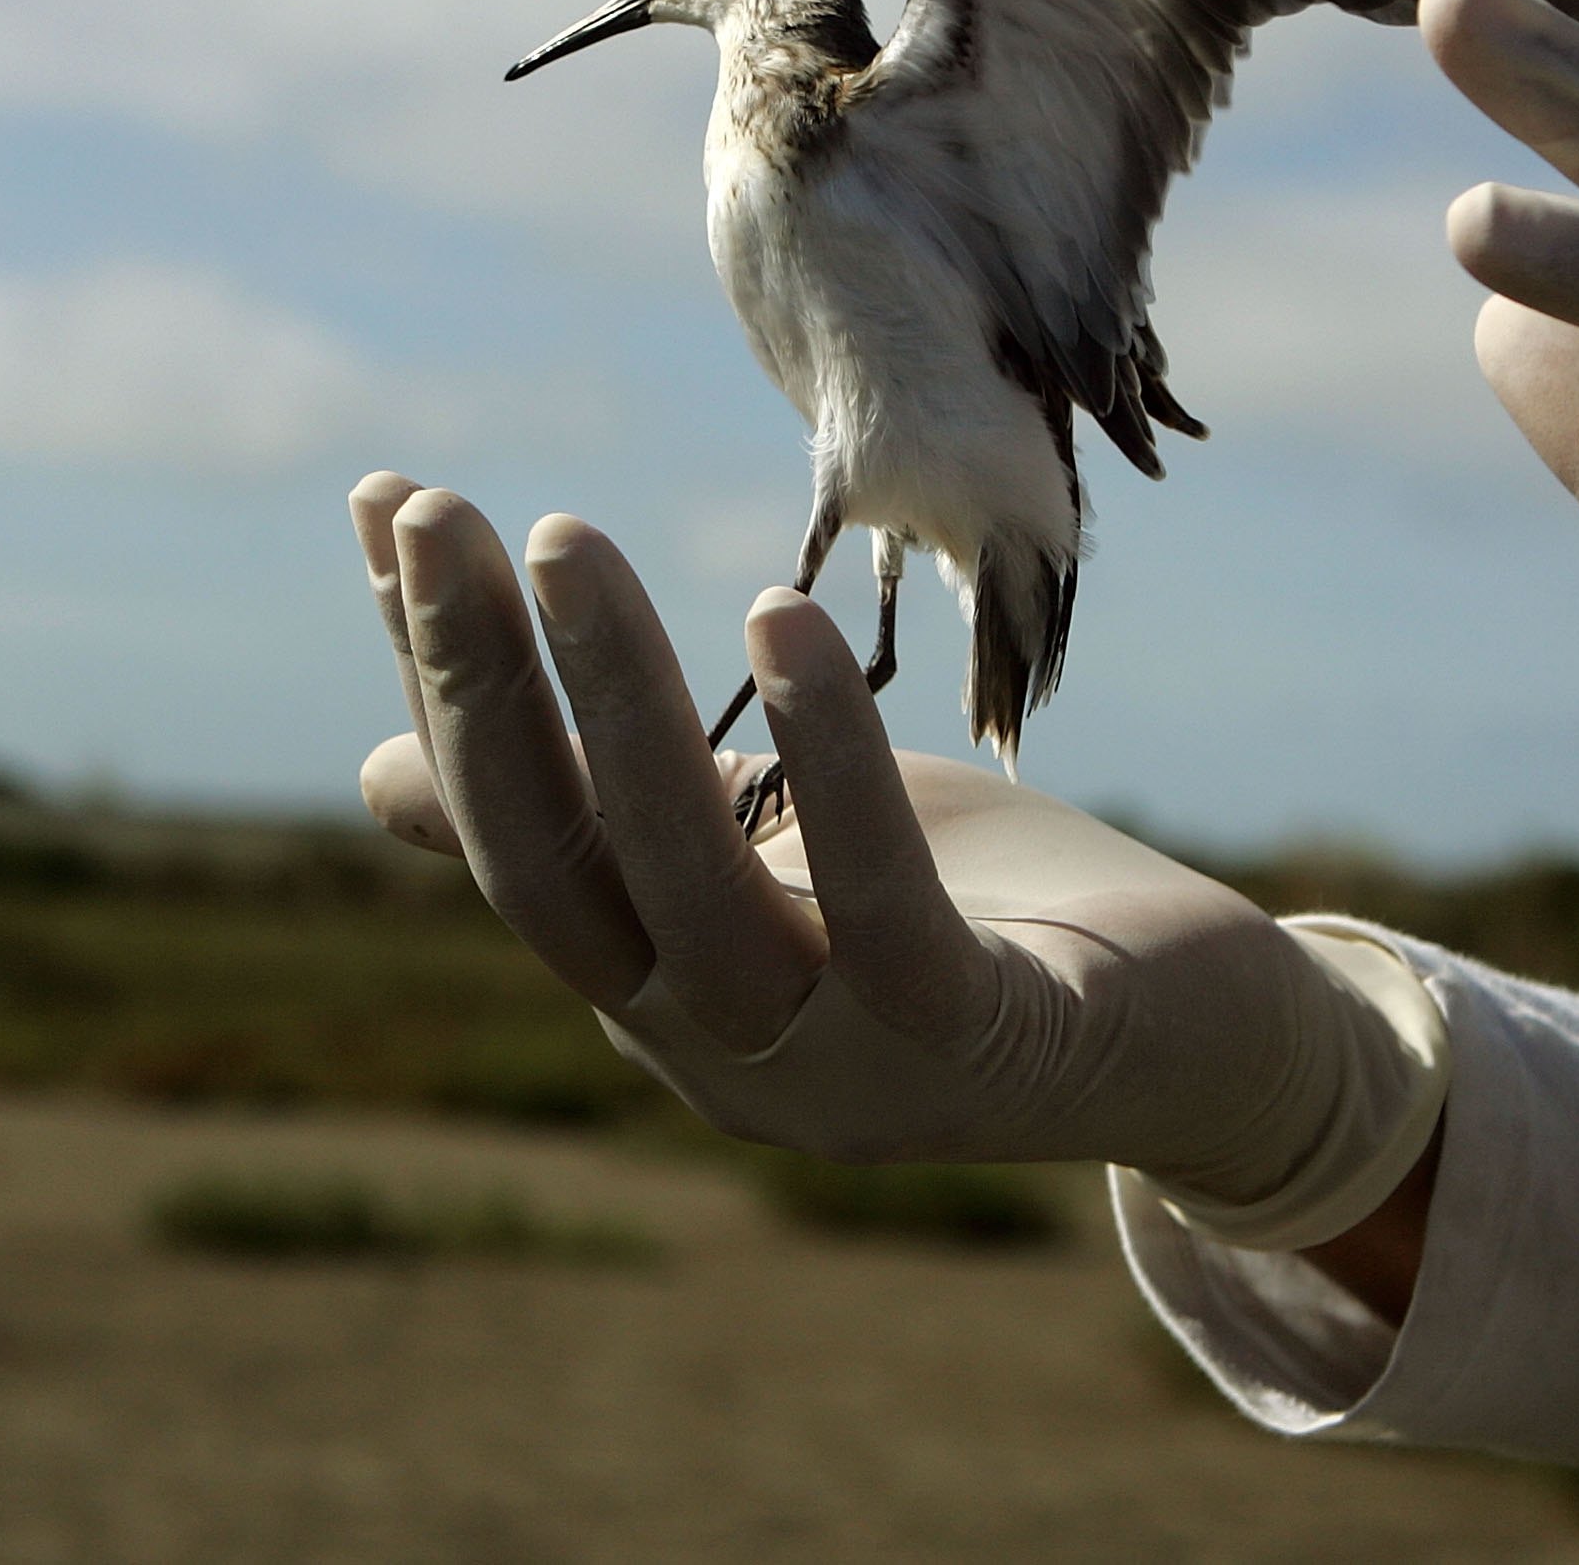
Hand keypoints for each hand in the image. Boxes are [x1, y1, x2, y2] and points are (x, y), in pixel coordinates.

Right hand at [347, 475, 1446, 1265]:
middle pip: (562, 866)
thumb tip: (375, 774)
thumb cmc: (978, 918)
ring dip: (618, 702)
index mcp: (661, 991)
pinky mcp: (971, 1042)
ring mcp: (838, 1065)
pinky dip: (826, 758)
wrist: (1202, 1043)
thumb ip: (612, 810)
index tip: (388, 513)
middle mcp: (717, 1049)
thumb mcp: (768, 846)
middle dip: (484, 685)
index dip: (443, 678)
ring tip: (563, 535)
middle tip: (434, 513)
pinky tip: (782, 616)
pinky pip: (879, 901)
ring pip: (691, 883)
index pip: (515, 828)